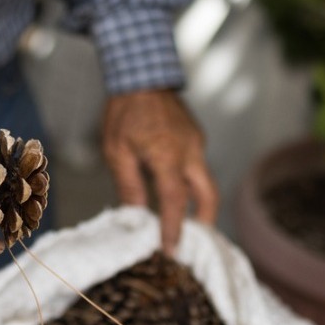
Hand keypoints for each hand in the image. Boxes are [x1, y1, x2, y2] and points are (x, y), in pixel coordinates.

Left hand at [102, 90, 217, 255]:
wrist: (142, 74)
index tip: (170, 250)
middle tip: (195, 242)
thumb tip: (135, 215)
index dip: (174, 229)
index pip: (176, 202)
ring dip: (199, 204)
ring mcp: (196, 143)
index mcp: (168, 156)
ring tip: (187, 223)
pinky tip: (177, 192)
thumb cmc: (124, 111)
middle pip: (208, 196)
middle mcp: (190, 151)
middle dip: (205, 222)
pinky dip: (191, 184)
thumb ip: (129, 184)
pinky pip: (197, 166)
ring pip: (205, 182)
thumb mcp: (117, 151)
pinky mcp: (195, 137)